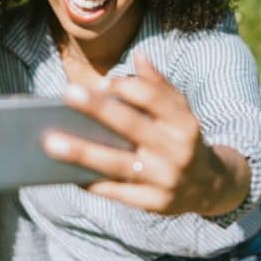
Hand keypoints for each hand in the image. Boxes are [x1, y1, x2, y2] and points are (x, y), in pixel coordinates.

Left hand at [42, 52, 250, 215]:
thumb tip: (139, 57)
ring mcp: (165, 179)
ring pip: (119, 164)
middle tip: (68, 93)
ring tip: (51, 143)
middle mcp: (177, 151)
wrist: (208, 186)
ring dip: (83, 153)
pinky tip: (68, 173)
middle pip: (132, 126)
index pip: (154, 98)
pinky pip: (118, 193)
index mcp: (184, 123)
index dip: (128, 87)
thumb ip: (159, 86)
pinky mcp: (154, 204)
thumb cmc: (182, 140)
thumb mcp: (179, 112)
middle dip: (99, 109)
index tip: (104, 82)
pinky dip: (93, 183)